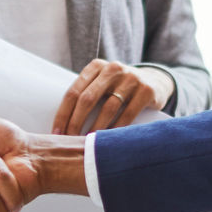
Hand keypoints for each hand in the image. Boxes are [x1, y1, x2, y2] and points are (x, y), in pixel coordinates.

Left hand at [53, 61, 172, 132]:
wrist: (155, 82)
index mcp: (96, 67)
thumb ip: (86, 94)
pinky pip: (128, 114)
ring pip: (108, 108)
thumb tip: (61, 125)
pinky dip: (117, 129)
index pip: (73, 91)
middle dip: (76, 122)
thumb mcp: (103, 83)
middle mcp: (112, 69)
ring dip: (95, 129)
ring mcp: (131, 78)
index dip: (63, 114)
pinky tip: (109, 141)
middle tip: (69, 140)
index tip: (56, 132)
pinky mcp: (146, 90)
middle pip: (87, 99)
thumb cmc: (119, 89)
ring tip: (88, 144)